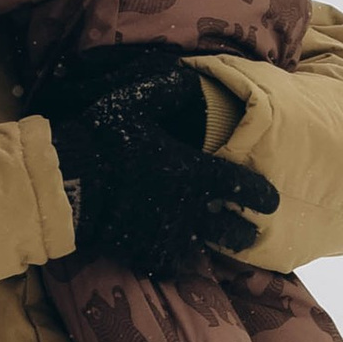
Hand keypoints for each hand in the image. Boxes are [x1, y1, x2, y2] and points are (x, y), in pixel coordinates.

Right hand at [38, 63, 279, 281]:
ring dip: (214, 248)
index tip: (271, 199)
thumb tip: (189, 78)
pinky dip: (173, 259)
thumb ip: (169, 90)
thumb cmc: (107, 138)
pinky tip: (172, 254)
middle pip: (233, 230)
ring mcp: (168, 235)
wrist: (70, 182)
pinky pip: (168, 264)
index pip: (245, 186)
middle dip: (246, 232)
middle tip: (251, 232)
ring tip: (218, 248)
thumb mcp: (138, 102)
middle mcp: (191, 209)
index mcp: (196, 173)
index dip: (263, 194)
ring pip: (205, 251)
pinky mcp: (144, 253)